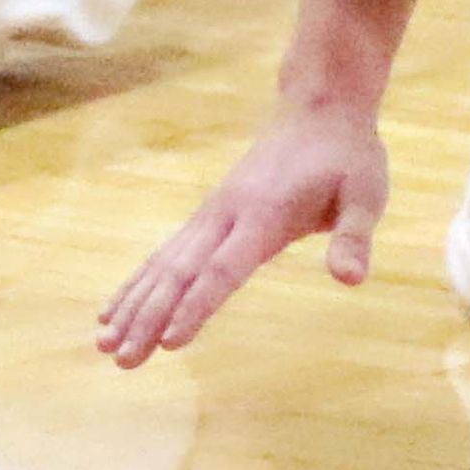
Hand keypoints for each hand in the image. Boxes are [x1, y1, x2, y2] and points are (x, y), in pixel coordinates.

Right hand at [96, 97, 388, 367]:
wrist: (318, 109)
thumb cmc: (347, 157)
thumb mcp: (366, 193)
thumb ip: (354, 237)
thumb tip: (351, 279)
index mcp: (264, 213)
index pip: (223, 269)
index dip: (196, 307)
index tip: (169, 344)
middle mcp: (227, 212)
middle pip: (180, 270)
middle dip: (148, 317)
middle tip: (122, 360)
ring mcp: (213, 211)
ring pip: (164, 262)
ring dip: (134, 303)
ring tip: (103, 343)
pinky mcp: (209, 215)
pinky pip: (167, 253)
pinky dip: (139, 283)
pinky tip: (116, 310)